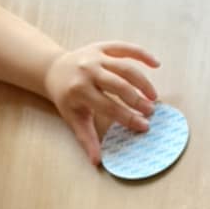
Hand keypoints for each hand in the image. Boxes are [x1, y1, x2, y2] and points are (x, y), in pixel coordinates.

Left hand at [44, 43, 160, 164]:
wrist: (53, 70)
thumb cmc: (66, 98)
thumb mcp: (73, 118)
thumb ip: (86, 139)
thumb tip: (97, 162)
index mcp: (79, 90)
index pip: (109, 106)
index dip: (128, 117)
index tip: (144, 126)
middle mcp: (88, 71)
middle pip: (119, 86)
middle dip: (137, 100)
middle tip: (151, 112)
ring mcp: (96, 56)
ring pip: (126, 67)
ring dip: (143, 82)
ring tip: (154, 96)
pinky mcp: (102, 46)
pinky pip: (125, 48)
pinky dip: (142, 54)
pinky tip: (157, 65)